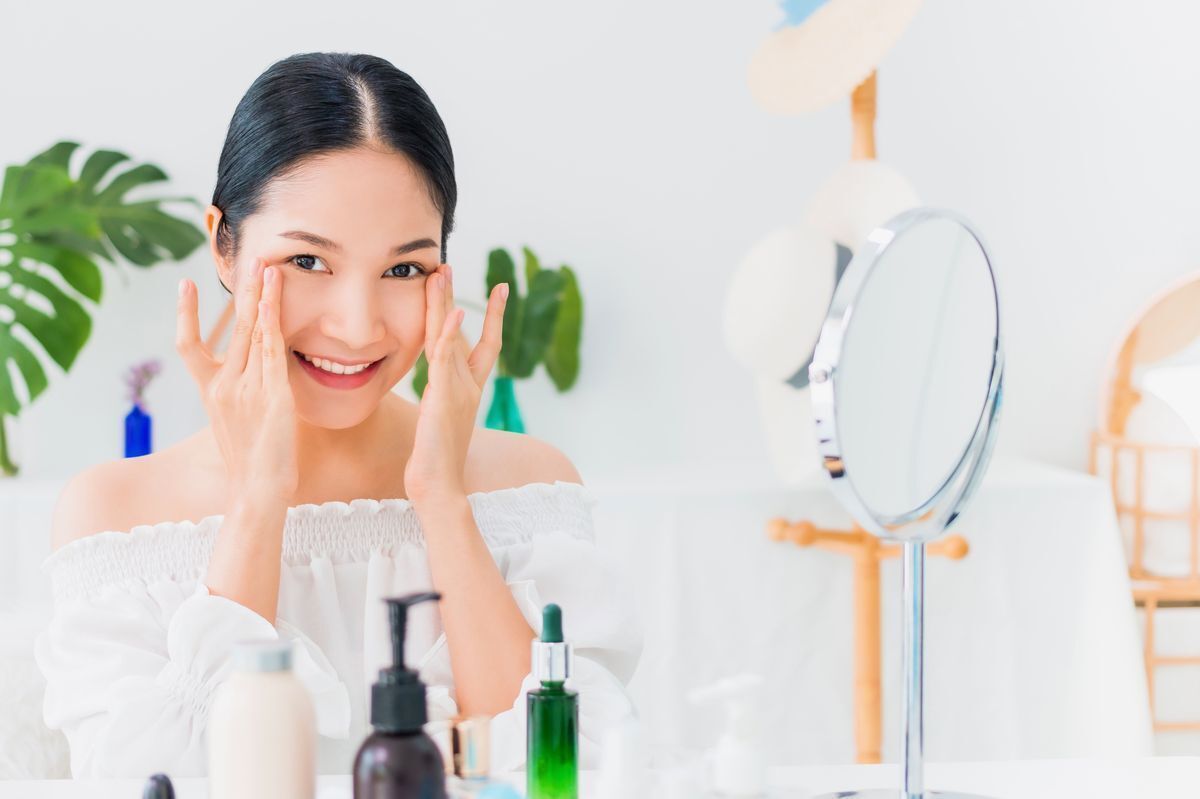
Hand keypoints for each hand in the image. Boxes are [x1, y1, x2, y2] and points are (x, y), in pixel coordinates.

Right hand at [176, 259, 298, 502]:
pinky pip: (271, 352)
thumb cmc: (252, 460)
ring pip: (253, 333)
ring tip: (269, 268)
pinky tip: (272, 302)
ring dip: (263, 298)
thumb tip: (258, 371)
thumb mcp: (238, 421)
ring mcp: (246, 390)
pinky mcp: (271, 396)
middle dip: (244, 292)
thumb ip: (243, 393)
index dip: (186, 315)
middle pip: (232, 328)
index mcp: (210, 391)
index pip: (188, 346)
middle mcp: (223, 386)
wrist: (257, 490)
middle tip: (253, 259)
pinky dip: (271, 325)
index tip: (185, 285)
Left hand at [404, 264, 507, 506]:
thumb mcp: (440, 421)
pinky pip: (446, 360)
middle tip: (449, 265)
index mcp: (468, 388)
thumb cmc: (435, 460)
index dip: (493, 316)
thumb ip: (443, 399)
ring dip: (445, 304)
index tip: (501, 289)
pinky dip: (450, 336)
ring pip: (449, 338)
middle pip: (463, 331)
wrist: (439, 483)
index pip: (485, 344)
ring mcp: (458, 388)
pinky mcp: (445, 396)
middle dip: (455, 298)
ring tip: (442, 273)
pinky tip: (453, 314)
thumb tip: (441, 389)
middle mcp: (467, 384)